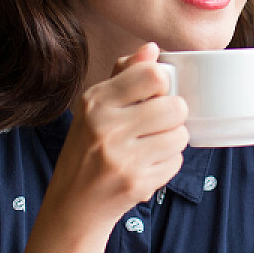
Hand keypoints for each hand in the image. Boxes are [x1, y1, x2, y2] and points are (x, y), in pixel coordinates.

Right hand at [48, 43, 187, 226]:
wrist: (73, 204)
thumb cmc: (88, 148)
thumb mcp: (96, 107)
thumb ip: (124, 75)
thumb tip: (151, 48)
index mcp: (96, 101)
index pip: (153, 75)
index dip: (162, 85)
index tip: (154, 95)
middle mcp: (106, 127)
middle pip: (175, 107)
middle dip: (173, 116)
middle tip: (156, 125)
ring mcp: (121, 158)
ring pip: (180, 136)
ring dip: (172, 141)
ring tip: (150, 146)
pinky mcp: (136, 183)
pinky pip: (176, 163)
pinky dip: (167, 164)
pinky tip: (146, 166)